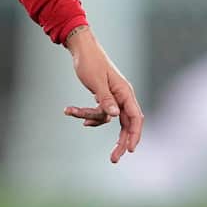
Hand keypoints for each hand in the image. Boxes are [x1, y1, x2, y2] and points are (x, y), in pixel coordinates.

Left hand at [62, 26, 143, 163]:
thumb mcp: (96, 80)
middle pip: (126, 124)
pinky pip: (102, 113)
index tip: (129, 150)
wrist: (81, 47)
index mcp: (125, 92)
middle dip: (120, 141)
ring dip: (92, 119)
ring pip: (109, 118)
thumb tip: (115, 116)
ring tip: (71, 111)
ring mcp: (114, 96)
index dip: (134, 135)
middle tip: (113, 159)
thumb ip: (105, 99)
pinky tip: (80, 118)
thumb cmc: (89, 61)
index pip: (135, 118)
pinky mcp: (105, 96)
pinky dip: (91, 116)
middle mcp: (123, 95)